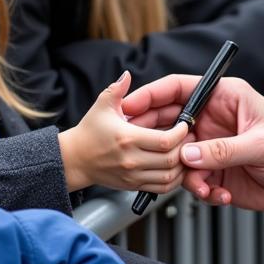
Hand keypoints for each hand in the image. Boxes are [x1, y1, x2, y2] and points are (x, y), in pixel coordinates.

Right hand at [58, 72, 188, 192]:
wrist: (75, 159)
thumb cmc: (89, 132)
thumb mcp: (102, 106)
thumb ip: (117, 89)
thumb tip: (127, 75)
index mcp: (128, 138)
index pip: (165, 140)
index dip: (181, 132)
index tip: (184, 124)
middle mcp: (132, 160)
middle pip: (171, 160)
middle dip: (185, 148)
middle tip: (189, 137)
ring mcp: (133, 176)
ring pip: (169, 177)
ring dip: (182, 165)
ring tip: (184, 151)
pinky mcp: (133, 186)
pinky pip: (161, 188)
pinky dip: (173, 180)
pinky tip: (175, 167)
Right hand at [123, 75, 263, 210]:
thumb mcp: (261, 144)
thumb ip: (224, 150)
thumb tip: (188, 155)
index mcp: (223, 97)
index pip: (179, 88)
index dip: (151, 95)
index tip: (130, 107)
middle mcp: (212, 119)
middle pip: (169, 122)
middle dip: (157, 140)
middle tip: (149, 155)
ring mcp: (210, 146)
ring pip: (176, 156)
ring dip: (182, 174)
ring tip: (202, 185)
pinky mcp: (214, 171)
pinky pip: (191, 180)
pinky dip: (198, 190)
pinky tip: (218, 196)